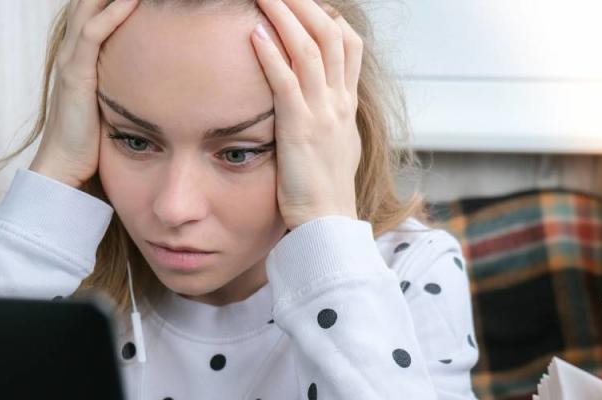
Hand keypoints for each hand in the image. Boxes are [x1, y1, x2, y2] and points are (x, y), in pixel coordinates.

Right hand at [29, 0, 139, 187]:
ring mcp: (71, 59)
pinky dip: (113, 13)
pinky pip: (93, 34)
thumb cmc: (97, 138)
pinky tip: (133, 0)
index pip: (99, 6)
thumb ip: (134, 80)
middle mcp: (74, 48)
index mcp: (84, 51)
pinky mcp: (75, 75)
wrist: (68, 170)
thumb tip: (169, 76)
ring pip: (90, 7)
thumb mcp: (120, 97)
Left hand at [251, 0, 363, 229]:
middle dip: (305, 4)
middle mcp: (339, 102)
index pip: (348, 45)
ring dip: (285, 16)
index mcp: (346, 104)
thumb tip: (325, 105)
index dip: (328, 17)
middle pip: (330, 35)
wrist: (328, 224)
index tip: (310, 2)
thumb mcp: (336, 146)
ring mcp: (322, 114)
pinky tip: (253, 34)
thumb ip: (330, 119)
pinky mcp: (300, 130)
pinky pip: (286, 84)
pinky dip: (270, 56)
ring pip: (309, 50)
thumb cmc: (326, 191)